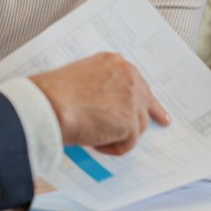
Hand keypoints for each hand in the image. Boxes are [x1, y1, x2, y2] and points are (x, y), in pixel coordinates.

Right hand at [31, 52, 170, 154]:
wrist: (48, 105)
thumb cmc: (53, 95)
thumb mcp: (80, 79)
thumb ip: (101, 87)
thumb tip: (106, 106)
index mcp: (113, 63)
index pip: (135, 80)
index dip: (141, 95)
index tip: (151, 102)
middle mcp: (127, 75)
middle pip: (146, 99)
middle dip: (152, 112)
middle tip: (162, 121)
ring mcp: (132, 98)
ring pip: (137, 125)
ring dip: (118, 134)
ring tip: (94, 134)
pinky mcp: (131, 121)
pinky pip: (127, 143)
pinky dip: (112, 147)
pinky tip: (94, 140)